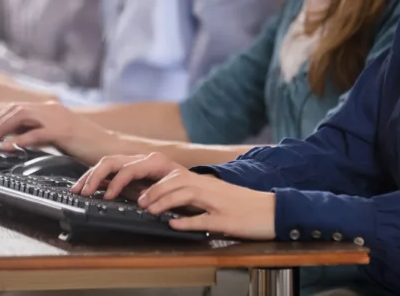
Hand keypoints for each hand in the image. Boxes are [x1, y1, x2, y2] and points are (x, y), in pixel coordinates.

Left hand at [0, 101, 118, 163]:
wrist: (111, 147)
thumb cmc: (87, 144)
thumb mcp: (60, 135)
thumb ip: (42, 133)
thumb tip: (20, 139)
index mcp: (51, 109)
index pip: (18, 108)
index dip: (0, 119)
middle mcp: (52, 109)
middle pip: (16, 109)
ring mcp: (58, 118)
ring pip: (21, 116)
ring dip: (2, 129)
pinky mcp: (63, 131)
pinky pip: (35, 133)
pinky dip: (18, 140)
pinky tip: (7, 147)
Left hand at [75, 154, 275, 239]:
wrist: (273, 211)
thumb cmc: (243, 209)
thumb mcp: (212, 204)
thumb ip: (190, 205)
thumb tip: (170, 214)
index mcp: (200, 182)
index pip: (167, 175)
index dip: (146, 180)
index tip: (126, 190)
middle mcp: (205, 186)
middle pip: (171, 178)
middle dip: (148, 187)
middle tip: (129, 198)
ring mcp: (215, 200)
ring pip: (184, 193)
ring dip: (164, 199)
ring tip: (147, 208)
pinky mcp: (225, 217)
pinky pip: (203, 218)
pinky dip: (188, 221)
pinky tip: (175, 225)